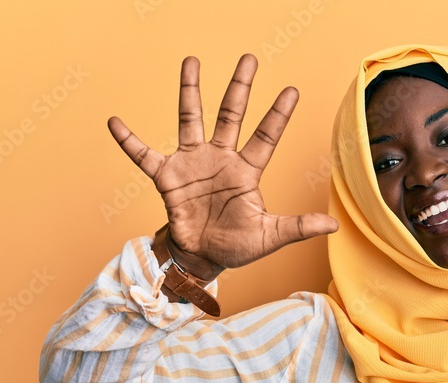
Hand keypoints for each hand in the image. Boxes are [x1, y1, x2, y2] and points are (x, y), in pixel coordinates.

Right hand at [107, 54, 338, 280]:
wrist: (202, 258)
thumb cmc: (236, 246)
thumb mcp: (269, 237)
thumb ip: (298, 227)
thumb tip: (332, 225)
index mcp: (247, 171)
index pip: (266, 137)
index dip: (278, 115)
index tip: (291, 90)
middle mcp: (221, 159)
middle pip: (231, 115)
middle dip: (239, 87)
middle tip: (249, 58)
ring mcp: (193, 163)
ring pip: (191, 119)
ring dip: (191, 91)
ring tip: (192, 61)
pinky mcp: (167, 176)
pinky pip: (144, 155)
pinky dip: (129, 141)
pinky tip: (115, 123)